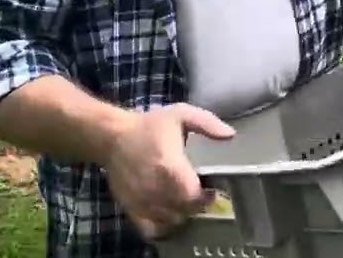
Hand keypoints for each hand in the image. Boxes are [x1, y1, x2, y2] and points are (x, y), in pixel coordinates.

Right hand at [101, 103, 234, 239]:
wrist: (112, 136)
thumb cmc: (149, 125)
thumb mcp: (181, 114)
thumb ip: (207, 123)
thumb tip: (230, 135)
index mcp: (170, 167)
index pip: (194, 196)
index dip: (206, 196)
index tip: (210, 189)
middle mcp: (155, 188)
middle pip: (185, 211)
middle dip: (195, 205)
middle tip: (198, 194)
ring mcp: (142, 201)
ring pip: (170, 221)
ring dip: (181, 214)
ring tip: (183, 201)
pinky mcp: (131, 208)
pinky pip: (150, 228)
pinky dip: (162, 225)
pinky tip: (166, 212)